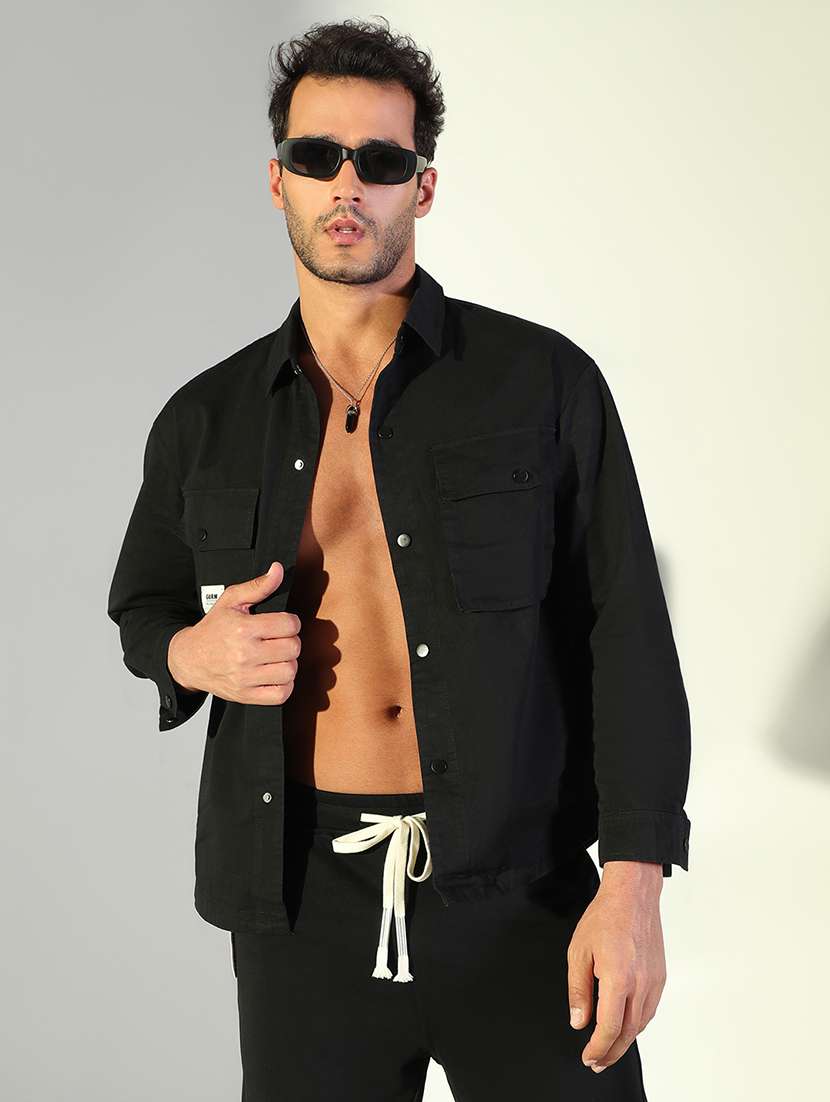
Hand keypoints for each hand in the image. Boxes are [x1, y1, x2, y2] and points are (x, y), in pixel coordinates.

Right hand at [168, 561, 301, 705]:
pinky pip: (281, 694)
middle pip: (293, 647)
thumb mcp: (231, 601)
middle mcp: (245, 654)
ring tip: (276, 657)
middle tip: (278, 640)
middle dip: (290, 641)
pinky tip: (274, 674)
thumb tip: (278, 570)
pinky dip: (284, 685)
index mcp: (243, 628)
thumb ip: (258, 586)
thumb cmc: (212, 629)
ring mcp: (246, 677)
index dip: (290, 622)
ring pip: (290, 671)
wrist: (188, 659)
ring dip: (288, 663)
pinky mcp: (246, 695)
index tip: (282, 624)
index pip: (290, 625)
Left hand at [566, 860, 665, 1072]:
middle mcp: (641, 985)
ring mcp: (654, 981)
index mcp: (618, 979)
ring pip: (641, 1024)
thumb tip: (579, 1022)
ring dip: (625, 1041)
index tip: (588, 1056)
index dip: (598, 1048)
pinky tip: (625, 1024)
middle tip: (597, 1062)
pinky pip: (649, 1009)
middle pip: (628, 1033)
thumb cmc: (604, 917)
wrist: (633, 895)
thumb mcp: (579, 952)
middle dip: (612, 1052)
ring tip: (609, 1048)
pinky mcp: (660, 976)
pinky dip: (637, 1023)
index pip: (609, 1028)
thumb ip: (578, 990)